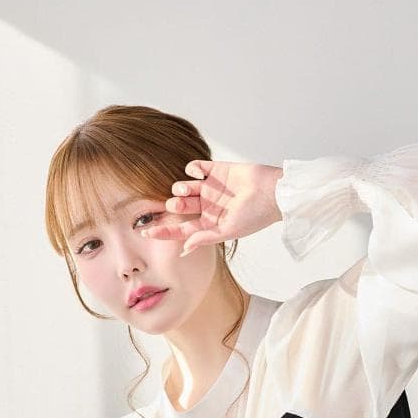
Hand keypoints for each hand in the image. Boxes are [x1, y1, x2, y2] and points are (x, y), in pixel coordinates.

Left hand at [142, 159, 283, 256]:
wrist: (272, 192)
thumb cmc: (255, 215)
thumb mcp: (230, 230)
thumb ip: (206, 238)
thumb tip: (184, 249)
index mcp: (211, 224)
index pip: (182, 229)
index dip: (164, 231)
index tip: (145, 232)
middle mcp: (208, 206)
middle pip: (180, 207)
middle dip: (174, 205)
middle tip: (177, 203)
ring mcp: (212, 188)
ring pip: (184, 187)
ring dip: (180, 188)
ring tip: (187, 188)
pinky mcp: (216, 170)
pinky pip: (195, 167)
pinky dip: (191, 169)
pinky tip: (196, 173)